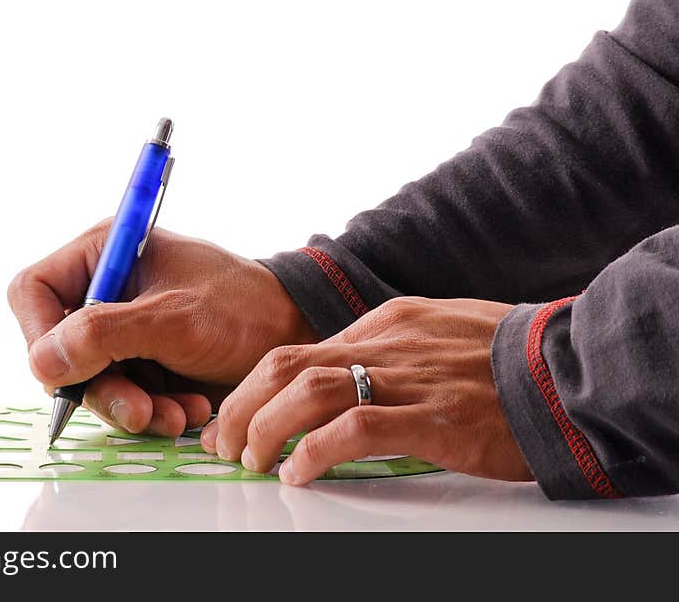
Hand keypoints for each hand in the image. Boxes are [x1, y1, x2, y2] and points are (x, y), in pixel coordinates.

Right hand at [7, 221, 316, 435]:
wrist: (292, 333)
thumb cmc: (243, 307)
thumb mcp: (174, 319)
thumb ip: (104, 334)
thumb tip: (41, 362)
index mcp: (106, 254)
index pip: (34, 292)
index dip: (38, 334)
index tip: (65, 371)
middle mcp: (106, 291)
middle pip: (60, 349)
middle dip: (100, 388)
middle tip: (140, 410)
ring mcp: (123, 330)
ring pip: (91, 381)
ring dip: (131, 407)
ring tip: (180, 414)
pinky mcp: (142, 362)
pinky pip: (123, 397)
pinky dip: (153, 411)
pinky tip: (190, 409)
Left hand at [201, 296, 531, 484]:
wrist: (568, 368)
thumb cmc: (506, 356)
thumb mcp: (435, 332)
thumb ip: (387, 348)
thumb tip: (342, 373)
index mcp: (385, 322)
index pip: (298, 350)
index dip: (256, 386)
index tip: (237, 416)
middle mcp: (386, 342)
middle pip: (286, 364)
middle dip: (243, 405)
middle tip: (225, 443)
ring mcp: (408, 377)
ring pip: (310, 391)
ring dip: (266, 428)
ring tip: (251, 460)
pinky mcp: (434, 416)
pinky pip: (357, 427)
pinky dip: (316, 450)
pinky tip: (299, 473)